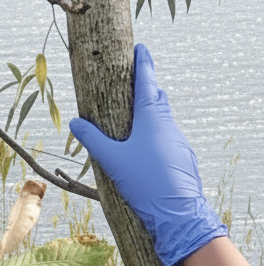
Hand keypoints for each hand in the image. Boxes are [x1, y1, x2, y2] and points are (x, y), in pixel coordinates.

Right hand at [69, 44, 225, 265]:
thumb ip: (93, 140)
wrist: (180, 216)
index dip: (143, 64)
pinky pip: (171, 143)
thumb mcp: (113, 161)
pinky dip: (161, 138)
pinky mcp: (186, 163)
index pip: (148, 81)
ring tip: (141, 118)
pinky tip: (152, 151)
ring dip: (155, 116)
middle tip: (140, 80)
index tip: (141, 49)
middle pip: (160, 99)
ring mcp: (181, 145)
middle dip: (150, 88)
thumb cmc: (146, 184)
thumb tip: (76, 123)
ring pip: (167, 122)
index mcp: (153, 117)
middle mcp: (170, 126)